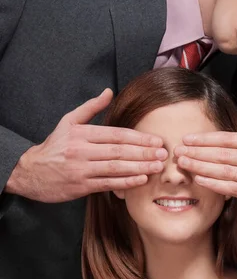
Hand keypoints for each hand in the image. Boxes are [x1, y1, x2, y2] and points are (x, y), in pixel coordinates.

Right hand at [5, 89, 167, 201]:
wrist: (31, 172)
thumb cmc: (54, 146)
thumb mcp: (68, 122)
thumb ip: (90, 108)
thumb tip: (109, 92)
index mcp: (81, 133)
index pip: (116, 134)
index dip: (138, 138)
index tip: (156, 140)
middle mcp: (82, 150)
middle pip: (119, 151)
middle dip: (143, 153)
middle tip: (163, 154)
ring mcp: (81, 169)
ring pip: (115, 168)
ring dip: (139, 168)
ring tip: (157, 167)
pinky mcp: (81, 186)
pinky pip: (107, 184)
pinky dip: (125, 183)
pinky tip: (141, 180)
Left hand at [175, 88, 236, 241]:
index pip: (231, 139)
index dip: (207, 139)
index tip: (188, 138)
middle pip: (224, 154)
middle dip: (197, 152)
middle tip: (177, 151)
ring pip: (225, 171)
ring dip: (201, 167)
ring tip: (182, 164)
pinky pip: (233, 189)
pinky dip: (214, 184)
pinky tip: (199, 180)